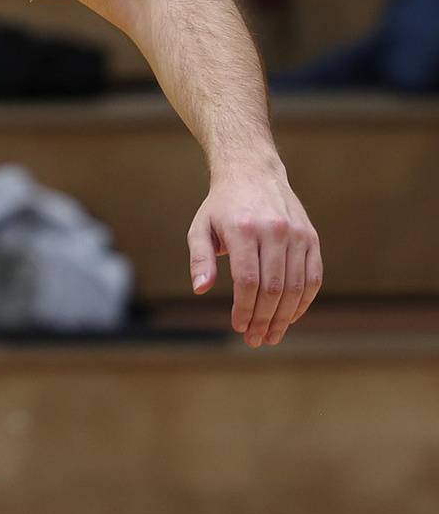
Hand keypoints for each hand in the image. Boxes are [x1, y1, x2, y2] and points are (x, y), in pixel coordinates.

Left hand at [188, 167, 322, 346]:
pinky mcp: (311, 238)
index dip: (245, 309)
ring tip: (272, 335)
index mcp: (244, 229)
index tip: (238, 326)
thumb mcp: (200, 227)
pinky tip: (291, 316)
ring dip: (285, 317)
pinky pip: (313, 277)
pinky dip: (304, 301)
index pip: (248, 280)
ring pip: (296, 286)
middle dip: (265, 319)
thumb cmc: (222, 207)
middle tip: (256, 340)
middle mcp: (274, 231)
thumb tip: (200, 290)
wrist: (253, 173)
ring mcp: (297, 235)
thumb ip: (200, 259)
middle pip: (274, 287)